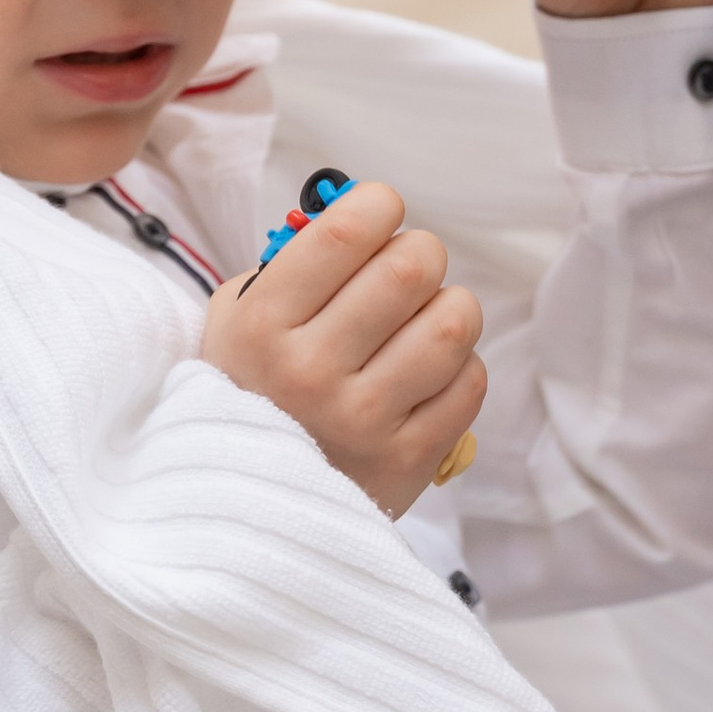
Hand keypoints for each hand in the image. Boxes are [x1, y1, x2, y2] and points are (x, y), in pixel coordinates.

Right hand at [199, 179, 485, 520]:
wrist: (248, 505)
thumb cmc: (255, 388)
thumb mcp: (241, 316)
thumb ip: (295, 260)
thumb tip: (364, 209)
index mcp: (262, 325)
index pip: (345, 233)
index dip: (378, 206)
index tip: (381, 212)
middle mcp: (309, 372)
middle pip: (412, 268)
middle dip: (420, 256)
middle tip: (408, 271)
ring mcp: (361, 421)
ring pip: (454, 323)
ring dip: (450, 309)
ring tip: (425, 323)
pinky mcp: (407, 460)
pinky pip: (471, 382)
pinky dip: (460, 368)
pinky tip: (427, 375)